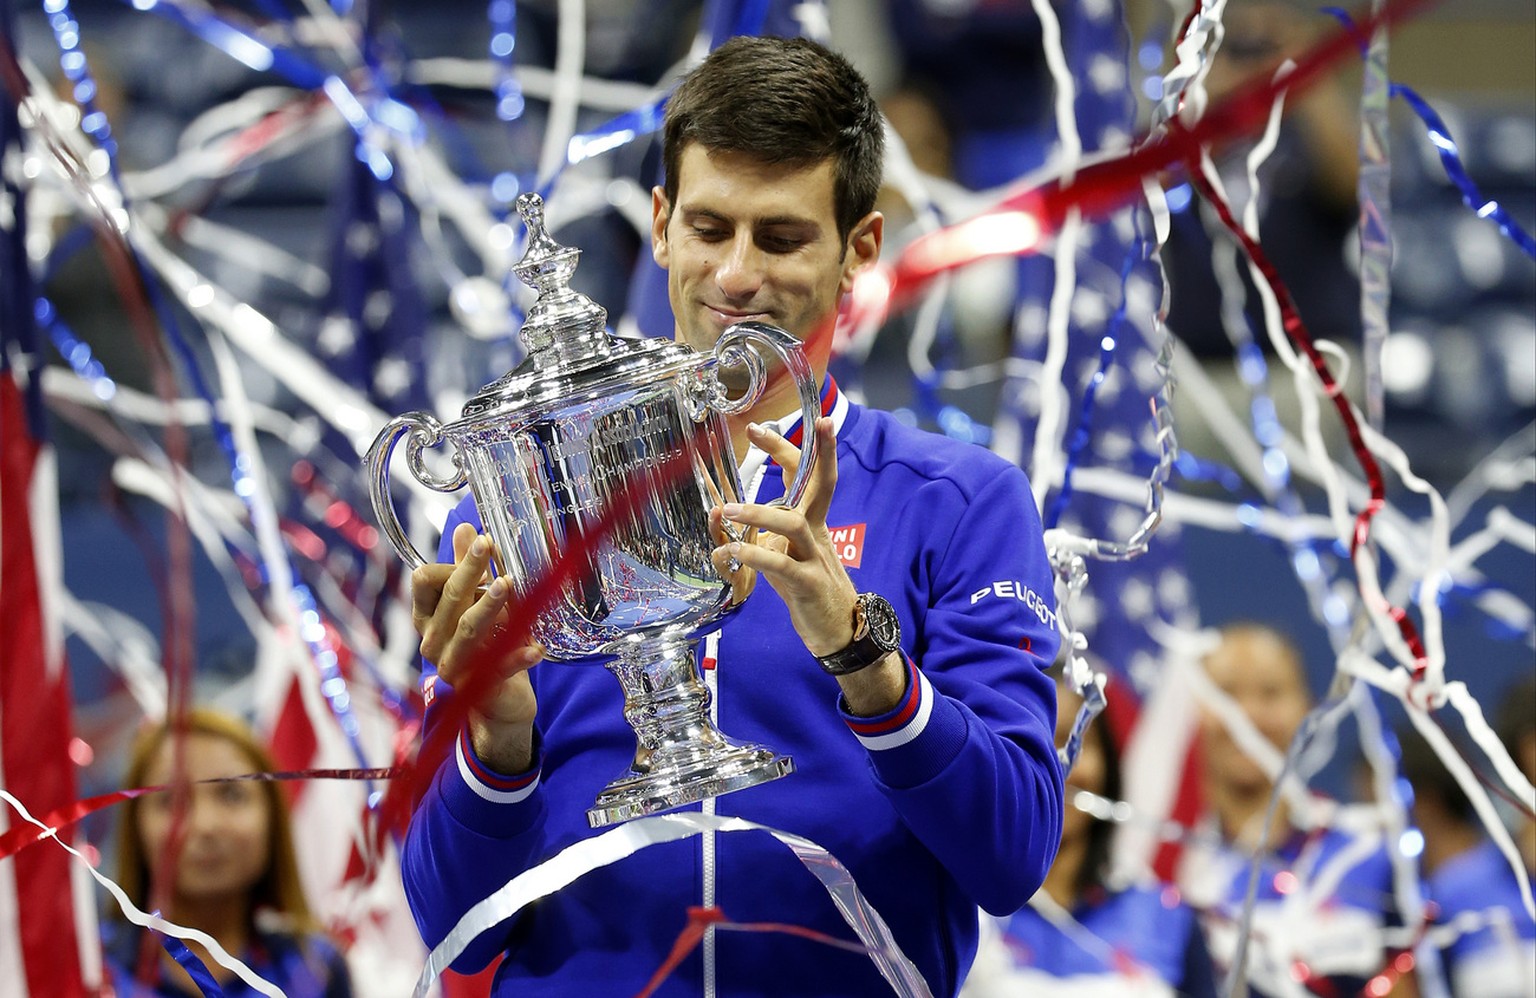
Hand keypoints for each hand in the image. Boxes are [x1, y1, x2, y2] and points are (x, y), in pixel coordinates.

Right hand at [412, 521, 541, 771]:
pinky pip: (499, 668)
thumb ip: (464, 570)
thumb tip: (465, 528)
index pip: (424, 581)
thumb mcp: (470, 605)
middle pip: (451, 600)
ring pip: (469, 630)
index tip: (483, 543)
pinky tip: (537, 648)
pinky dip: (518, 657)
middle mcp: (432, 641)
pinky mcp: (478, 687)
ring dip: (488, 606)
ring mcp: (452, 666)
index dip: (451, 561)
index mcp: (426, 618)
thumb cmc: (481, 644)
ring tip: (507, 585)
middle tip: (490, 547)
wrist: (496, 701)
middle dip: (470, 571)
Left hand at [710, 418, 907, 714]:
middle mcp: (817, 532)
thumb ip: (757, 536)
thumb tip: (721, 519)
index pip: (807, 475)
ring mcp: (816, 557)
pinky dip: (756, 555)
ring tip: (727, 512)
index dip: (788, 449)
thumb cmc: (808, 590)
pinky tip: (734, 552)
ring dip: (757, 513)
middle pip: (818, 482)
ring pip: (792, 523)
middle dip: (798, 452)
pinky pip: (782, 565)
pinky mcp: (809, 585)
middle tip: (763, 430)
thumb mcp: (782, 557)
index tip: (761, 428)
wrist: (841, 632)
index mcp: (813, 521)